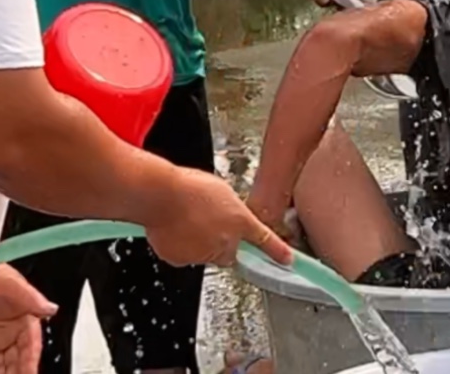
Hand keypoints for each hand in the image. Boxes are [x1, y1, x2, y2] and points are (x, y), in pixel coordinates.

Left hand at [0, 264, 55, 373]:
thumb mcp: (14, 284)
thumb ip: (32, 298)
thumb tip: (50, 308)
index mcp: (26, 320)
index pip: (31, 348)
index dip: (30, 364)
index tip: (29, 373)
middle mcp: (13, 332)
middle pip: (18, 361)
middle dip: (18, 373)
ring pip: (3, 366)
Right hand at [144, 168, 292, 267]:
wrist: (162, 195)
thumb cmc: (189, 187)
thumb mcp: (220, 192)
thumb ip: (229, 210)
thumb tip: (225, 218)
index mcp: (240, 220)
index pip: (264, 239)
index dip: (277, 251)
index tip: (288, 260)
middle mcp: (227, 241)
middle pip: (229, 253)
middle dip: (221, 245)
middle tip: (205, 226)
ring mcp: (205, 253)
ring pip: (205, 254)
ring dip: (199, 244)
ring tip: (186, 221)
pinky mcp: (184, 261)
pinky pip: (184, 257)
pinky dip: (179, 248)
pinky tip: (174, 229)